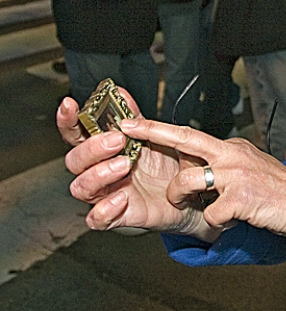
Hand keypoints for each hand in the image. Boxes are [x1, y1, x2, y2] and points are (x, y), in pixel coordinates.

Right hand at [59, 94, 212, 239]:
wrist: (191, 192)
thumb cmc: (168, 164)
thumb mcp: (156, 135)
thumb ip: (136, 117)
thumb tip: (119, 92)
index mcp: (105, 148)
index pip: (76, 134)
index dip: (68, 120)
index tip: (70, 105)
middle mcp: (100, 170)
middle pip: (74, 160)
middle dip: (92, 148)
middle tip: (118, 140)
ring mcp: (106, 193)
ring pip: (80, 187)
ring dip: (99, 174)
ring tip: (125, 165)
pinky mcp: (117, 216)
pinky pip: (97, 219)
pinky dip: (104, 209)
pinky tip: (121, 198)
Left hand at [118, 119, 285, 244]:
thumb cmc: (283, 192)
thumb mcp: (253, 168)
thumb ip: (228, 164)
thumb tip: (203, 168)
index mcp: (233, 148)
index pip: (190, 135)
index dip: (159, 128)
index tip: (133, 122)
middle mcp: (232, 155)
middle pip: (184, 141)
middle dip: (152, 134)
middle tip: (125, 132)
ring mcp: (236, 175)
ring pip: (188, 182)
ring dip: (182, 198)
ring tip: (191, 206)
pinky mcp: (241, 198)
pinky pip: (210, 215)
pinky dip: (215, 224)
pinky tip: (231, 222)